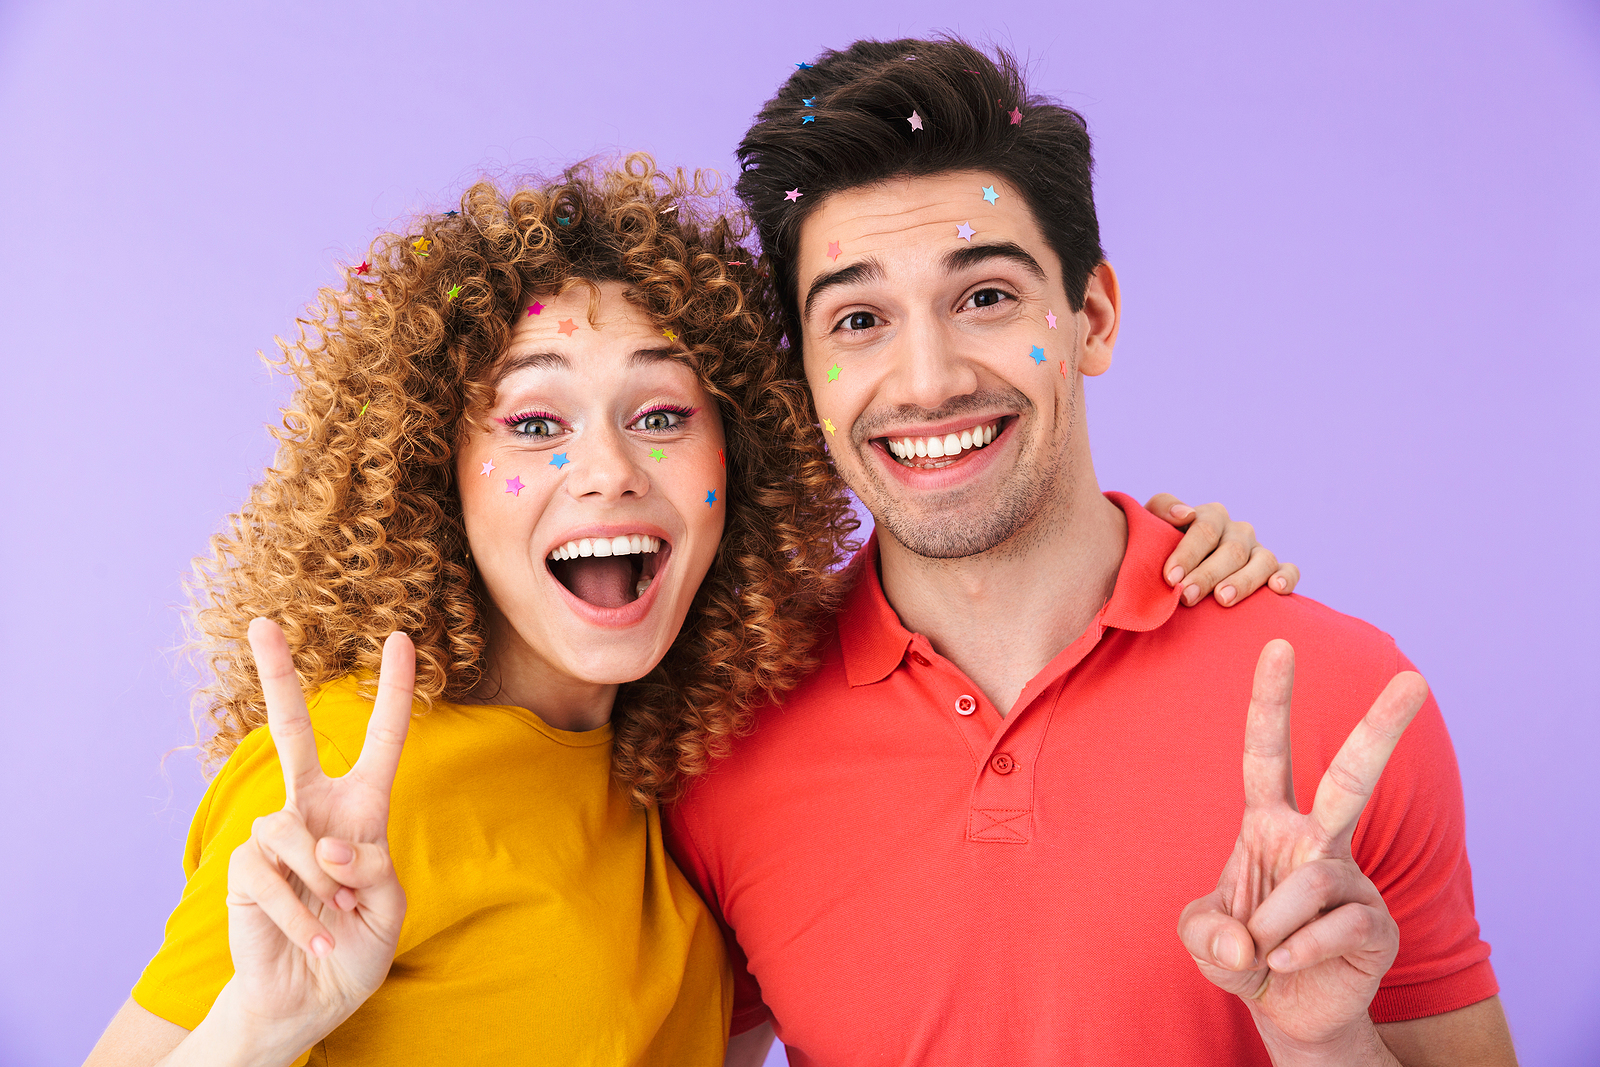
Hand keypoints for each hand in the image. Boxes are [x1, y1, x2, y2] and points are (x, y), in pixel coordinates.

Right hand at [221, 618, 413, 1040]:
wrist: (312, 997)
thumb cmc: (358, 945)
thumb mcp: (389, 904)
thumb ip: (370, 867)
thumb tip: (325, 843)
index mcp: (362, 808)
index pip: (381, 741)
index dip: (393, 692)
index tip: (402, 639)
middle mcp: (314, 808)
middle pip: (293, 732)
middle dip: (277, 677)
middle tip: (262, 624)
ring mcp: (274, 835)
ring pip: (294, 831)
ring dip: (325, 883)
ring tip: (338, 917)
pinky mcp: (244, 870)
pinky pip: (271, 876)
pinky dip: (304, 915)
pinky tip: (319, 940)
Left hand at [1145, 493, 1299, 606]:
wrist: (1177, 574)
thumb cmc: (1161, 549)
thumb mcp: (1152, 524)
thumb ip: (1162, 508)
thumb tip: (1184, 513)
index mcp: (1211, 516)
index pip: (1205, 528)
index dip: (1188, 553)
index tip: (1171, 578)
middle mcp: (1238, 531)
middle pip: (1231, 549)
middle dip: (1208, 574)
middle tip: (1187, 597)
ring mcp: (1258, 550)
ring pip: (1262, 560)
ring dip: (1243, 581)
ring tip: (1223, 599)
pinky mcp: (1274, 570)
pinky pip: (1289, 570)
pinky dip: (1286, 578)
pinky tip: (1276, 589)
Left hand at [1177, 640, 1428, 1060]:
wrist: (1284, 1008)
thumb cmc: (1241, 951)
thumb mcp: (1201, 937)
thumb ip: (1203, 932)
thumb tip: (1245, 941)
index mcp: (1270, 823)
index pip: (1267, 753)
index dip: (1270, 702)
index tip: (1279, 644)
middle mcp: (1316, 840)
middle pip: (1351, 778)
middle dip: (1382, 729)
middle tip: (1415, 679)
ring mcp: (1351, 880)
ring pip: (1314, 879)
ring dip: (1273, 923)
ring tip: (1261, 950)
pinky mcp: (1375, 924)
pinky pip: (1334, 926)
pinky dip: (1298, 950)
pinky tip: (1283, 965)